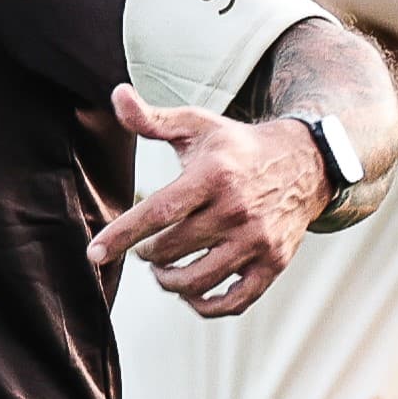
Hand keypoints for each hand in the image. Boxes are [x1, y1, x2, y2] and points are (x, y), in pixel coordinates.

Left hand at [86, 84, 329, 316]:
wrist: (304, 163)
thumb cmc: (236, 145)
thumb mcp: (195, 124)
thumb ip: (151, 118)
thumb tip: (116, 93)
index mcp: (212, 176)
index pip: (158, 212)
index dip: (122, 235)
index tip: (93, 253)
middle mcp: (236, 211)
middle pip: (172, 250)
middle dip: (145, 254)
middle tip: (142, 248)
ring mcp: (258, 241)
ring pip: (198, 280)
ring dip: (168, 281)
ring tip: (161, 269)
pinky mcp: (274, 264)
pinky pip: (234, 301)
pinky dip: (205, 305)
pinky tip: (190, 293)